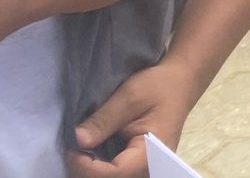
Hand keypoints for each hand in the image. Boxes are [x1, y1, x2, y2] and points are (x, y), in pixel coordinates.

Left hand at [67, 59, 197, 176]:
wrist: (180, 82)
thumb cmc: (159, 86)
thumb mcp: (130, 96)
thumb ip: (103, 120)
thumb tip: (76, 141)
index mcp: (152, 153)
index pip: (114, 173)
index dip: (87, 167)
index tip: (70, 149)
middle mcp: (150, 167)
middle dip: (86, 170)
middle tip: (71, 149)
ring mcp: (146, 168)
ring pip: (113, 177)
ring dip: (92, 169)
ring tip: (78, 152)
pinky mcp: (140, 164)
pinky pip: (117, 172)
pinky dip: (100, 166)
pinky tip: (89, 153)